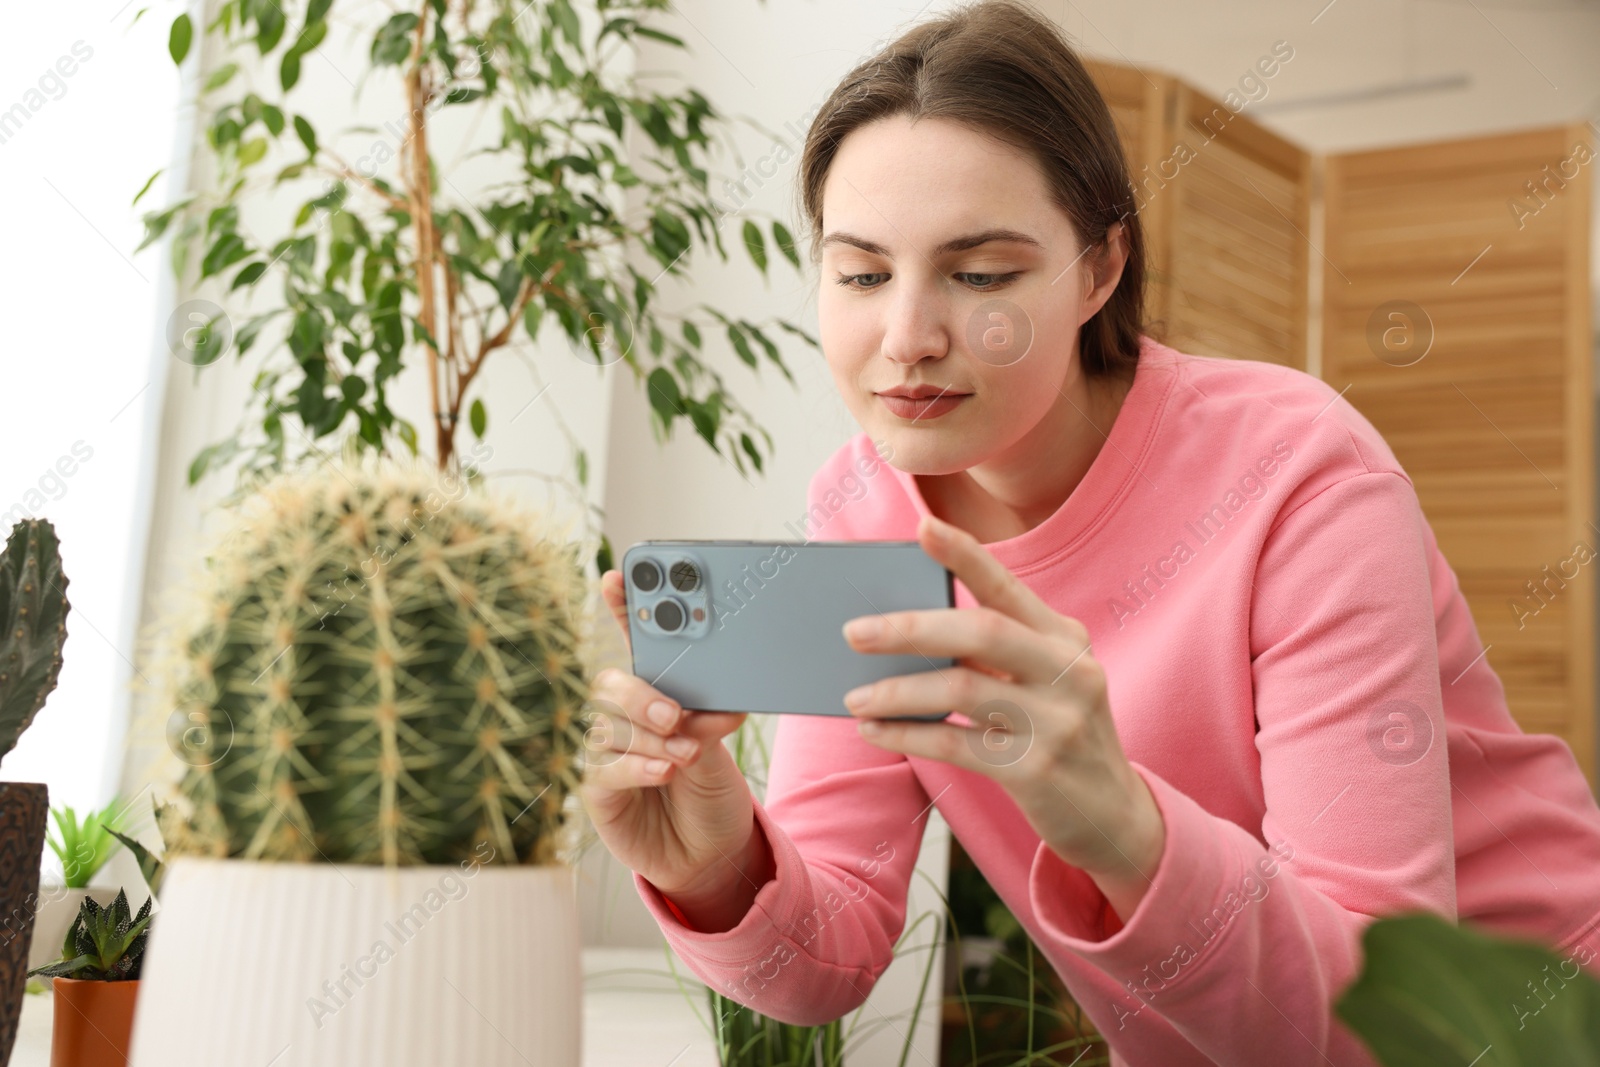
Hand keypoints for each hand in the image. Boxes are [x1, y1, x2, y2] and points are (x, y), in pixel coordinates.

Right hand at [577, 569, 763, 920]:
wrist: (711, 850)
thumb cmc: (713, 788)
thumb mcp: (719, 746)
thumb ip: (708, 718)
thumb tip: (715, 702)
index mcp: (658, 690)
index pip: (635, 641)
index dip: (623, 607)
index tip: (617, 577)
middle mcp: (626, 716)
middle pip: (612, 683)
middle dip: (641, 692)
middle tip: (675, 711)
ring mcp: (608, 751)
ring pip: (611, 727)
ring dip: (651, 738)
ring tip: (686, 751)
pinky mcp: (599, 790)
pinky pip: (608, 768)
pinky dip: (639, 766)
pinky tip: (666, 770)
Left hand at [840, 513, 1165, 921]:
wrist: (1116, 817)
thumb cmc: (1059, 735)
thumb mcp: (1045, 682)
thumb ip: (995, 654)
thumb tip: (904, 630)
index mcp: (1066, 639)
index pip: (1008, 588)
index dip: (965, 556)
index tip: (922, 528)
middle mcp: (1069, 672)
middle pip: (981, 633)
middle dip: (910, 628)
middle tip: (853, 632)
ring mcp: (1057, 723)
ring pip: (961, 691)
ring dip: (897, 692)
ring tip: (854, 698)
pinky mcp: (1037, 772)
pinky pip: (956, 745)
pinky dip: (907, 734)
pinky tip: (875, 731)